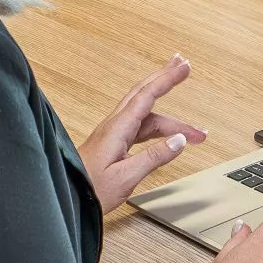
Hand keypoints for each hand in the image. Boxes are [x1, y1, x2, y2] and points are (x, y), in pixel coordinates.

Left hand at [79, 54, 208, 211]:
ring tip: (195, 131)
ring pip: (146, 116)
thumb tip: (179, 141)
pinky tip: (169, 136)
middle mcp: (115, 126)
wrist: (67, 197)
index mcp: (118, 129)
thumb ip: (154, 157)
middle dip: (165, 78)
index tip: (183, 67)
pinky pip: (141, 128)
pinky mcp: (113, 144)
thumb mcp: (126, 177)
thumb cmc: (89, 190)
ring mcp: (113, 134)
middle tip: (183, 66)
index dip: (167, 79)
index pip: (147, 95)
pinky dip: (159, 129)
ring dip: (171, 119)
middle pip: (143, 94)